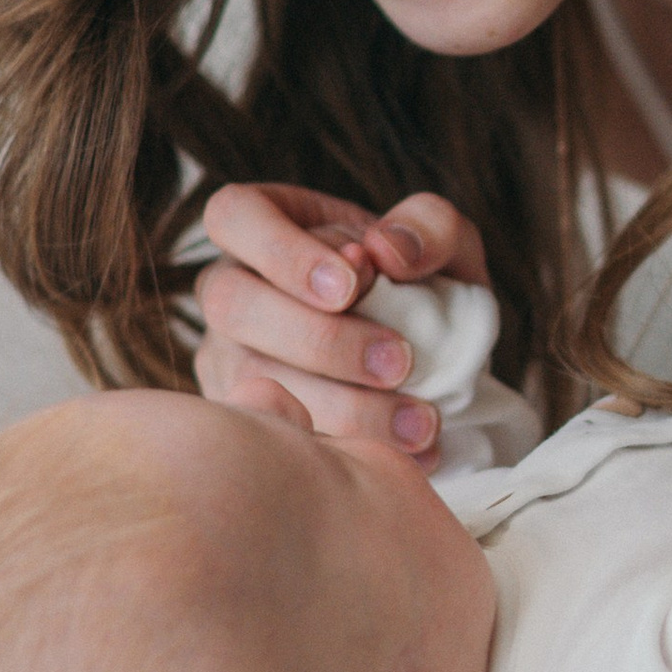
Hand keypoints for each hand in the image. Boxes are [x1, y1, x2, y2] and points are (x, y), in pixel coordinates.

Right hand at [191, 182, 490, 447]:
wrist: (429, 358)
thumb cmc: (421, 282)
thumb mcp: (443, 243)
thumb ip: (429, 227)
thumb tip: (388, 250)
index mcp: (264, 223)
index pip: (234, 216)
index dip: (283, 253)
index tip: (351, 285)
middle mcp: (230, 285)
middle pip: (231, 304)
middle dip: (319, 339)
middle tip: (398, 363)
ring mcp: (228, 354)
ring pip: (250, 379)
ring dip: (341, 406)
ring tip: (419, 422)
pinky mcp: (249, 414)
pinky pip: (277, 435)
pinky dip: (346, 448)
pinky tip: (408, 454)